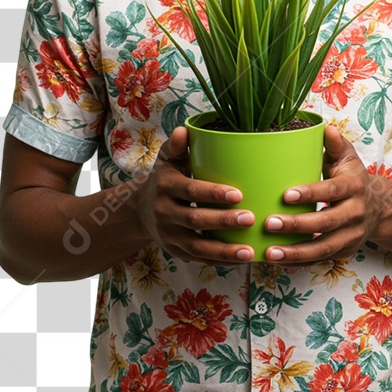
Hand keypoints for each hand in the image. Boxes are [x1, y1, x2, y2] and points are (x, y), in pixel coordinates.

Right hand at [131, 126, 258, 263]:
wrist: (140, 211)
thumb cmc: (164, 179)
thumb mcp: (167, 160)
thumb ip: (178, 146)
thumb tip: (184, 130)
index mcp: (166, 186)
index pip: (191, 191)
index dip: (213, 194)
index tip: (238, 194)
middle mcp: (165, 212)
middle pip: (196, 220)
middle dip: (224, 222)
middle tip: (251, 219)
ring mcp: (169, 235)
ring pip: (197, 247)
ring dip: (224, 250)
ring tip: (249, 252)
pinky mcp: (175, 252)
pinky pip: (199, 260)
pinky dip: (220, 261)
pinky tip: (241, 260)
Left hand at [261, 125, 382, 264]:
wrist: (379, 208)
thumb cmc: (352, 179)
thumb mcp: (348, 159)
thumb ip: (335, 145)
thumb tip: (325, 128)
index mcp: (354, 187)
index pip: (331, 191)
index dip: (310, 194)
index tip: (285, 195)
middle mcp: (356, 214)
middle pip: (326, 224)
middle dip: (297, 226)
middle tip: (268, 223)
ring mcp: (351, 236)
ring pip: (323, 249)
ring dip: (295, 252)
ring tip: (269, 252)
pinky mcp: (344, 252)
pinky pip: (320, 261)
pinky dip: (299, 263)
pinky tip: (278, 261)